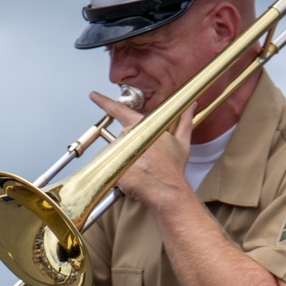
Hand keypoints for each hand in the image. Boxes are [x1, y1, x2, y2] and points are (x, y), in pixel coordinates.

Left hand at [90, 91, 195, 211]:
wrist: (166, 190)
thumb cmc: (172, 168)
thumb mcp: (182, 142)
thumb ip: (184, 121)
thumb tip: (191, 107)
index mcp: (142, 126)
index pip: (119, 110)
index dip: (104, 101)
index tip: (94, 96)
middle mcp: (128, 136)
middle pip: (123, 138)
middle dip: (132, 148)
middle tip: (145, 161)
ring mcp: (119, 151)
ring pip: (117, 154)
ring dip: (126, 161)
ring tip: (142, 170)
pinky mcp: (113, 167)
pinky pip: (113, 168)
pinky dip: (121, 172)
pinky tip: (134, 177)